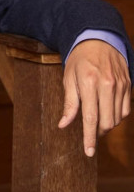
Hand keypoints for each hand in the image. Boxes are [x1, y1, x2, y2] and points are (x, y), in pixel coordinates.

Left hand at [59, 39, 130, 156]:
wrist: (99, 40)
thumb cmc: (79, 60)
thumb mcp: (68, 78)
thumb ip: (69, 103)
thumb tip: (63, 125)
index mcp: (89, 83)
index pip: (90, 118)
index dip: (89, 137)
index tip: (88, 152)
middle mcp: (107, 84)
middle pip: (106, 121)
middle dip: (98, 133)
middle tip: (90, 134)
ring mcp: (121, 85)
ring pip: (117, 118)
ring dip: (107, 125)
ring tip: (97, 121)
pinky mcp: (128, 85)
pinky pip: (125, 109)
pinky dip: (117, 116)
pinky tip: (107, 112)